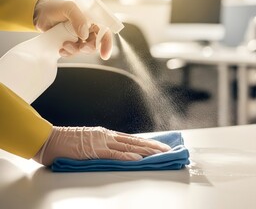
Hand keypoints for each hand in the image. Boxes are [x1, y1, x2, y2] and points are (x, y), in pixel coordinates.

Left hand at [33, 0, 112, 59]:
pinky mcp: (70, 43)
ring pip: (84, 50)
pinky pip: (73, 53)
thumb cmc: (56, 6)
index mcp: (92, 20)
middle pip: (95, 44)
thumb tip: (84, 35)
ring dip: (75, 50)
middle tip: (80, 47)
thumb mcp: (69, 8)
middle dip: (87, 48)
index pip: (105, 32)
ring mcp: (79, 37)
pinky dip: (68, 53)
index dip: (107, 44)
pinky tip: (61, 49)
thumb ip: (78, 19)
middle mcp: (88, 29)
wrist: (39, 12)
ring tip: (64, 44)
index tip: (104, 55)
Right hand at [33, 126, 171, 165]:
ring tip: (160, 153)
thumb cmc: (66, 143)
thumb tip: (115, 154)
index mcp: (106, 134)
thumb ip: (102, 148)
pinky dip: (128, 156)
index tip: (158, 146)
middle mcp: (107, 136)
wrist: (50, 140)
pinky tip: (139, 158)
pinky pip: (115, 154)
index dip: (146, 142)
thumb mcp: (88, 143)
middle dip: (153, 145)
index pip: (131, 139)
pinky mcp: (95, 150)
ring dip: (146, 150)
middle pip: (135, 141)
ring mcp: (102, 142)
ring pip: (130, 146)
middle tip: (167, 149)